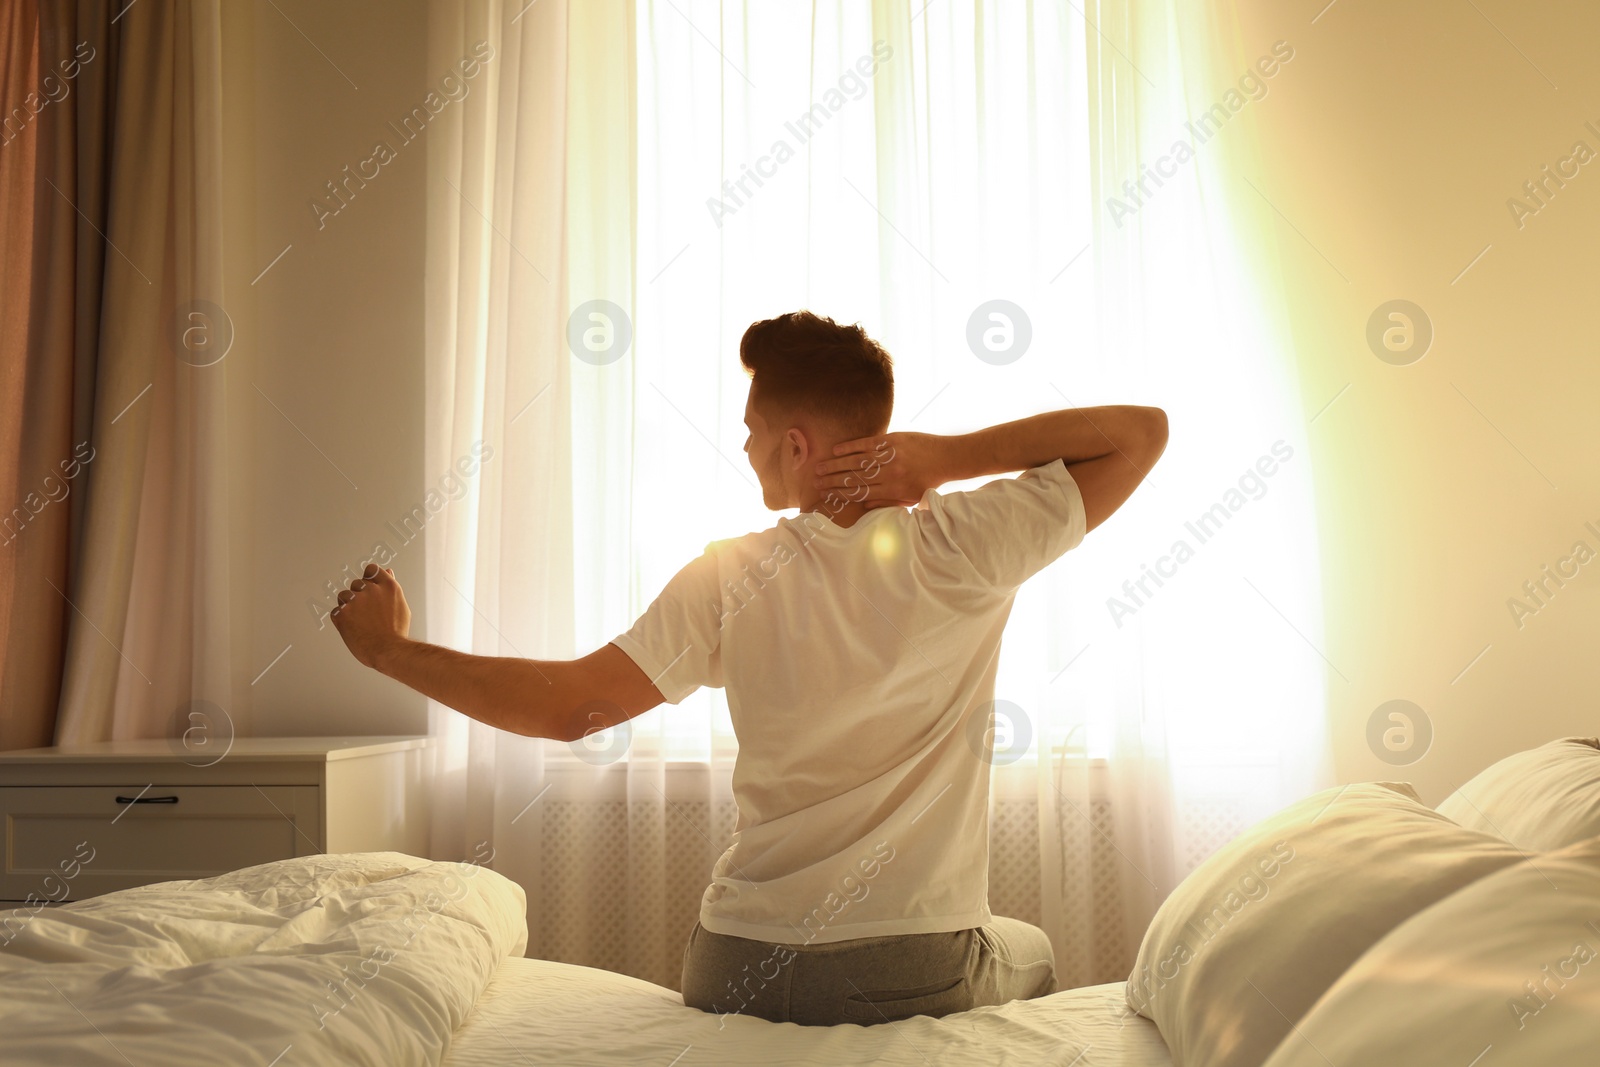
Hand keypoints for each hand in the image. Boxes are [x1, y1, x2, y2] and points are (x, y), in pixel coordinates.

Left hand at [330, 564, 411, 668]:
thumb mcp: (400, 605)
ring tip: (360, 622)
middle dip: (358, 595)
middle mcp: (371, 590)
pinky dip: (341, 620)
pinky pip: (336, 611)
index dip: (368, 578)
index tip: (368, 588)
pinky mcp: (342, 613)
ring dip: (348, 606)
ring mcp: (355, 600)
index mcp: (388, 586)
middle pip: (355, 583)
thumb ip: (390, 587)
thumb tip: (387, 572)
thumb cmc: (396, 632)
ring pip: (343, 596)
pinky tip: (353, 628)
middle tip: (367, 614)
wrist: (388, 651)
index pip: (371, 570)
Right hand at [813, 432, 951, 508]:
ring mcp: (890, 456)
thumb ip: (887, 502)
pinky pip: (867, 444)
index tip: (826, 494)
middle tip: (815, 481)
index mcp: (892, 490)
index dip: (840, 494)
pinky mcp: (892, 440)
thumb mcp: (910, 497)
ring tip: (820, 467)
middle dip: (832, 480)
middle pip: (854, 478)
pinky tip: (836, 450)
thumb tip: (864, 504)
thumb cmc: (928, 480)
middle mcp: (889, 474)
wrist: (947, 458)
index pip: (860, 493)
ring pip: (857, 461)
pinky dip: (850, 447)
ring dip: (836, 465)